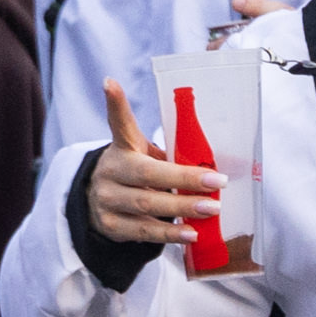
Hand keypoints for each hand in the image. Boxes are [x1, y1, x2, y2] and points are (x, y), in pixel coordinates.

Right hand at [83, 77, 220, 253]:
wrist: (98, 205)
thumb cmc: (136, 175)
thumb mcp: (144, 157)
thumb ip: (168, 156)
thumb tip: (212, 163)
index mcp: (122, 147)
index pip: (119, 123)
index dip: (115, 103)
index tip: (110, 83)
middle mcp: (111, 171)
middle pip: (148, 174)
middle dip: (184, 179)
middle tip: (217, 183)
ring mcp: (108, 200)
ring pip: (147, 205)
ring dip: (183, 208)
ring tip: (211, 209)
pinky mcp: (111, 226)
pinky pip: (144, 231)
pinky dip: (169, 233)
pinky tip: (189, 233)